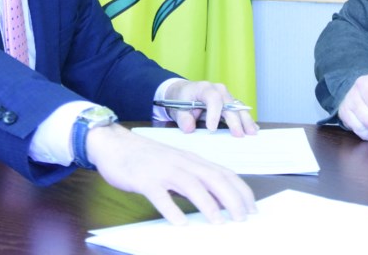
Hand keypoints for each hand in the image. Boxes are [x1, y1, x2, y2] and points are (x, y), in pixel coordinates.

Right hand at [87, 123, 256, 224]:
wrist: (114, 144)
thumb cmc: (147, 158)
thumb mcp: (176, 165)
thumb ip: (195, 179)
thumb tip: (218, 202)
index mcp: (192, 159)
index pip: (224, 173)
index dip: (241, 190)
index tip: (253, 208)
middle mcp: (182, 162)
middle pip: (214, 178)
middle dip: (232, 199)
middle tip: (243, 219)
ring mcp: (163, 169)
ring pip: (191, 185)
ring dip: (208, 204)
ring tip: (219, 223)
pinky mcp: (144, 179)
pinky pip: (160, 195)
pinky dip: (171, 209)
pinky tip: (180, 224)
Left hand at [163, 79, 258, 136]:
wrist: (185, 91)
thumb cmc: (181, 98)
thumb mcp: (177, 107)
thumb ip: (183, 118)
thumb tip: (189, 128)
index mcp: (205, 88)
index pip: (213, 98)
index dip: (214, 113)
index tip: (211, 128)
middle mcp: (219, 91)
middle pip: (230, 104)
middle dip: (235, 120)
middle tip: (238, 135)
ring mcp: (226, 97)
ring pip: (239, 107)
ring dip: (246, 120)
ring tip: (252, 133)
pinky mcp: (230, 104)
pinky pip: (240, 111)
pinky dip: (246, 120)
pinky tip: (253, 129)